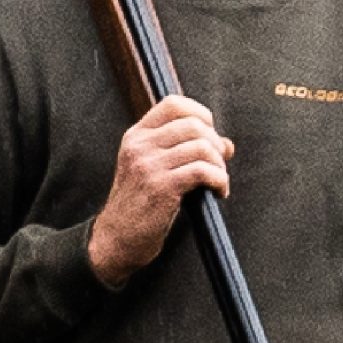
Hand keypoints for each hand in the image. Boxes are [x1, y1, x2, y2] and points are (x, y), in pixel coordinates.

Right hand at [87, 94, 234, 288]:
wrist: (116, 238)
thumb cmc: (139, 204)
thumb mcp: (152, 169)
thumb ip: (184, 151)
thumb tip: (226, 144)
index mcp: (136, 136)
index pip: (173, 104)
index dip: (200, 113)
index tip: (209, 134)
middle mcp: (140, 146)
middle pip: (193, 125)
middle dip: (215, 144)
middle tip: (217, 165)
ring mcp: (148, 166)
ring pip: (202, 147)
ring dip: (219, 165)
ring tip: (217, 181)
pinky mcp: (161, 187)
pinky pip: (203, 171)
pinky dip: (220, 181)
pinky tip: (218, 192)